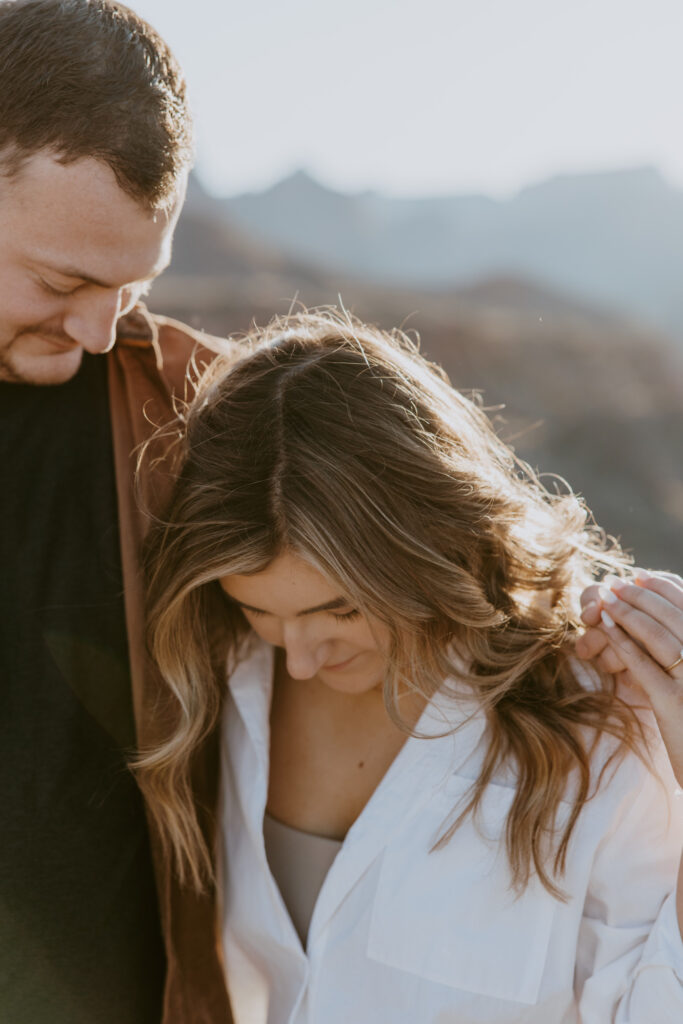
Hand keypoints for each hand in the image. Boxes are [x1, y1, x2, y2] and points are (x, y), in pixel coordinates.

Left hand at [578, 571, 682, 785]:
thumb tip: (668, 622)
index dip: (666, 587)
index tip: (642, 576)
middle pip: (674, 615)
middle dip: (643, 593)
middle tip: (618, 581)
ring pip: (658, 635)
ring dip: (629, 611)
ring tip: (608, 598)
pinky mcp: (674, 703)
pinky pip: (643, 664)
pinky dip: (622, 641)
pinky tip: (605, 628)